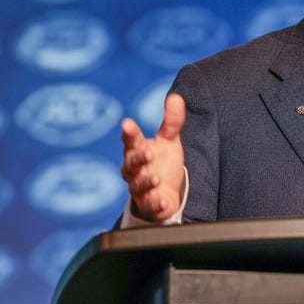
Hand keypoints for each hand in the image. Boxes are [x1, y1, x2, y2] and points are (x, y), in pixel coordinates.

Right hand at [120, 92, 186, 221]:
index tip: (127, 124)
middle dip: (138, 158)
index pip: (131, 139)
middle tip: (148, 153)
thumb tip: (176, 97)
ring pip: (137, 186)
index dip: (129, 132)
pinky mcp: (148, 205)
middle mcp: (135, 169)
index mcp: (138, 150)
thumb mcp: (169, 141)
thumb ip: (171, 122)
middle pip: (131, 164)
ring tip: (157, 179)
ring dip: (146, 182)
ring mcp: (139, 188)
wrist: (165, 192)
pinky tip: (163, 201)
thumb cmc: (162, 162)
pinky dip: (156, 204)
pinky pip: (150, 205)